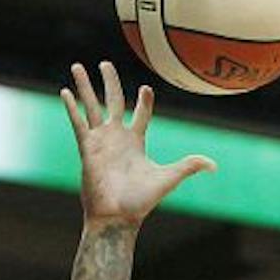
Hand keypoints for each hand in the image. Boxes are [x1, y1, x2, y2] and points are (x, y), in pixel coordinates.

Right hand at [62, 60, 214, 227]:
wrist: (118, 216)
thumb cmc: (142, 201)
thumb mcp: (168, 178)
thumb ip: (189, 167)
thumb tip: (214, 165)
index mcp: (136, 142)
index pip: (141, 114)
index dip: (144, 101)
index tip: (146, 88)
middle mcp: (117, 137)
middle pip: (113, 101)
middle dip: (110, 82)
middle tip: (105, 63)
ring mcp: (100, 141)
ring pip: (91, 106)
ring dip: (85, 86)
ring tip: (77, 66)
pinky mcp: (87, 148)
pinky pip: (78, 122)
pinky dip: (71, 107)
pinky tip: (65, 91)